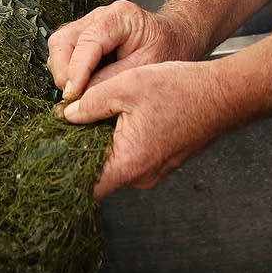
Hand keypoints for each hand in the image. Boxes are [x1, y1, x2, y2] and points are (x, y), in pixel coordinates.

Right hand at [46, 0, 200, 102]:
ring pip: (58, 45)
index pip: (88, 41)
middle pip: (64, 40)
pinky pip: (64, 52)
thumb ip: (113, 81)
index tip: (73, 96)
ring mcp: (89, 24)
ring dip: (62, 72)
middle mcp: (100, 16)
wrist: (174, 40)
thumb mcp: (146, 69)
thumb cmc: (166, 51)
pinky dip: (66, 71)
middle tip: (73, 99)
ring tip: (77, 95)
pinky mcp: (83, 36)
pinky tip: (81, 87)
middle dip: (63, 72)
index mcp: (121, 16)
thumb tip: (82, 100)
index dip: (77, 70)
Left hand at [59, 59, 234, 198]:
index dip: (63, 172)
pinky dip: (118, 143)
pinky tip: (114, 119)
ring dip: (99, 145)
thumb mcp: (126, 86)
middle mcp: (140, 176)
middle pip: (96, 175)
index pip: (83, 186)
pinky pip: (130, 159)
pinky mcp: (160, 162)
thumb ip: (90, 102)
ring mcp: (152, 172)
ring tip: (87, 118)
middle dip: (78, 152)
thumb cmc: (181, 90)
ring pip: (113, 166)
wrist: (223, 95)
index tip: (48, 156)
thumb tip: (65, 115)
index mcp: (128, 163)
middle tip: (63, 128)